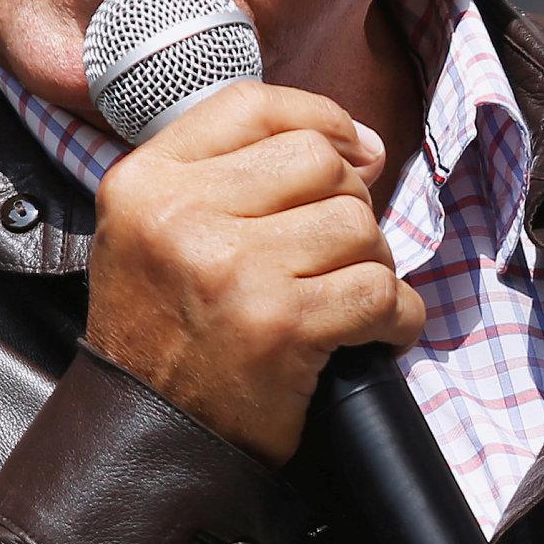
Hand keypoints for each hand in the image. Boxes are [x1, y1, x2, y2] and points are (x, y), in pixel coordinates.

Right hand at [82, 83, 425, 463]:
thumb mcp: (159, 230)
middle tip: (335, 254)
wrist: (148, 437)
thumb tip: (363, 145)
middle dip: (349, 204)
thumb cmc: (166, 334)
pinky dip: (396, 317)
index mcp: (146, 182)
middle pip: (319, 162)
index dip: (320, 118)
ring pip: (357, 224)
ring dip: (371, 264)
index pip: (251, 106)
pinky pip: (380, 291)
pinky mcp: (280, 324)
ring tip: (343, 298)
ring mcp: (232, 268)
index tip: (355, 149)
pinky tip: (375, 334)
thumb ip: (235, 172)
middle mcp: (181, 216)